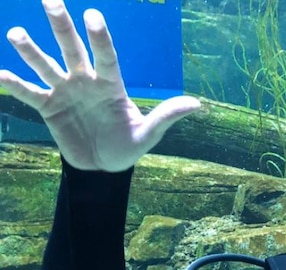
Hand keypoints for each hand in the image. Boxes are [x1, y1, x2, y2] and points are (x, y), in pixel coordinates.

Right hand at [0, 0, 199, 171]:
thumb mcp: (148, 135)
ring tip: (16, 34)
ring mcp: (65, 92)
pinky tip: (1, 75)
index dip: (99, 38)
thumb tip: (196, 104)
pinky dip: (15, 85)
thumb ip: (166, 117)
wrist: (103, 168)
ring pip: (46, 65)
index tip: (93, 16)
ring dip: (30, 51)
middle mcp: (86, 81)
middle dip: (61, 25)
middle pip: (71, 49)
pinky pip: (30, 93)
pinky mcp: (48, 108)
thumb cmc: (127, 146)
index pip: (105, 56)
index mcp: (111, 84)